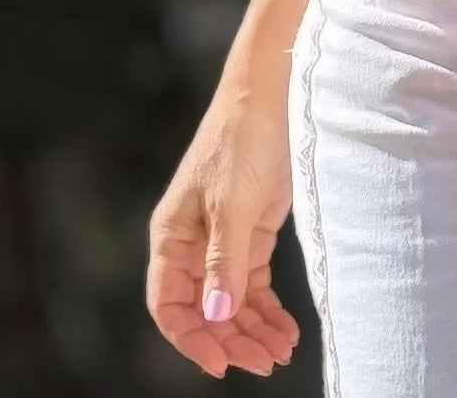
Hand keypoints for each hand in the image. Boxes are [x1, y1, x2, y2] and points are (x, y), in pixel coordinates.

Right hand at [147, 88, 301, 379]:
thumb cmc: (242, 138)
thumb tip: (215, 315)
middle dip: (232, 340)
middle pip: (204, 310)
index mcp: (172, 237)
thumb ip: (224, 261)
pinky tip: (286, 328)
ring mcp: (222, 238)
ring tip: (281, 352)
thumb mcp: (232, 202)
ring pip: (231, 301)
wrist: (274, 93)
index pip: (169, 305)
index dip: (191, 339)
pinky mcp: (251, 231)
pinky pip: (253, 284)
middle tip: (265, 362)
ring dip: (253, 330)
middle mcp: (192, 243)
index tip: (220, 363)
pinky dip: (268, 308)